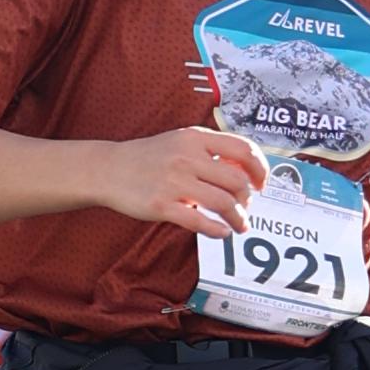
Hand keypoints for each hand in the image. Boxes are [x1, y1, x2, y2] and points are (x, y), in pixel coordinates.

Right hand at [89, 123, 269, 240]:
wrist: (108, 168)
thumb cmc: (148, 157)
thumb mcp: (180, 140)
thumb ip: (210, 150)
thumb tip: (245, 169)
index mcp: (195, 138)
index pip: (243, 149)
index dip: (260, 168)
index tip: (261, 183)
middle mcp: (187, 157)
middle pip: (237, 181)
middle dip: (248, 199)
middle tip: (246, 207)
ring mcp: (174, 182)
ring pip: (223, 203)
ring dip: (238, 219)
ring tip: (239, 226)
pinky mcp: (161, 205)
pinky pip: (199, 222)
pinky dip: (217, 230)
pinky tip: (221, 232)